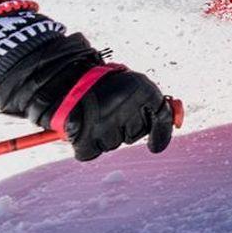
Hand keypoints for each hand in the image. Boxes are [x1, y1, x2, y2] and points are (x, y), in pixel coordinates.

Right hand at [0, 32, 175, 162]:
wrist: (59, 80)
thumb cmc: (97, 82)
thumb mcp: (129, 84)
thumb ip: (149, 102)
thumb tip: (172, 123)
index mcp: (142, 89)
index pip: (161, 117)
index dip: (162, 134)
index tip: (156, 147)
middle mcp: (128, 108)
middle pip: (135, 134)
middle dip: (124, 128)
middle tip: (108, 112)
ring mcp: (107, 125)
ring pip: (113, 143)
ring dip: (104, 135)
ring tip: (92, 115)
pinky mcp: (86, 139)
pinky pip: (92, 153)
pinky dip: (85, 146)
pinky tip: (80, 130)